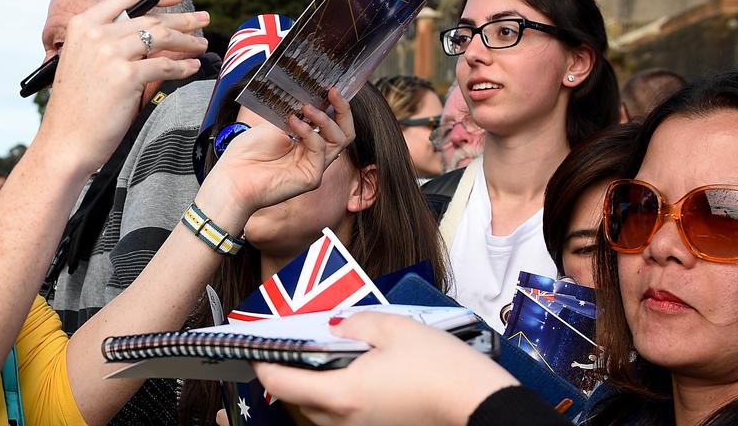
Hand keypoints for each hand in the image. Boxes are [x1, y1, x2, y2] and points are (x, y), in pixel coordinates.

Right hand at [37, 0, 208, 175]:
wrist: (65, 141)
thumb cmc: (76, 108)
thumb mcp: (84, 62)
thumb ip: (109, 43)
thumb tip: (148, 34)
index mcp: (82, 26)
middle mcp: (95, 34)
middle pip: (149, 18)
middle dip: (182, 18)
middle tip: (203, 20)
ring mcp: (110, 53)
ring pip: (161, 37)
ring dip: (187, 40)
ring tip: (202, 45)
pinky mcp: (126, 76)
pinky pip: (165, 65)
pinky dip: (184, 66)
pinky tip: (193, 67)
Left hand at [197, 88, 353, 226]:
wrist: (232, 179)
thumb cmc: (246, 155)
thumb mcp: (273, 125)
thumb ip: (295, 114)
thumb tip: (310, 97)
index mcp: (306, 142)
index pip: (333, 124)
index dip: (337, 106)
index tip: (331, 88)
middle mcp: (314, 154)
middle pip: (344, 132)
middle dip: (343, 110)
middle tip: (333, 92)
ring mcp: (315, 166)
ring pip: (339, 140)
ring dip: (324, 119)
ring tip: (305, 107)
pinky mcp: (311, 177)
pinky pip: (319, 150)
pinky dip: (308, 133)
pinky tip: (293, 122)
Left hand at [253, 312, 517, 425]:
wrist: (480, 406)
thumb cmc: (440, 367)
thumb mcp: (393, 328)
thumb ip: (354, 323)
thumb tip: (336, 327)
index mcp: (341, 394)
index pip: (280, 382)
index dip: (262, 361)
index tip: (256, 345)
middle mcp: (344, 422)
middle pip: (298, 400)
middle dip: (291, 373)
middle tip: (294, 345)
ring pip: (321, 412)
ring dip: (316, 387)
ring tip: (327, 357)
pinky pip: (345, 419)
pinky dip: (341, 398)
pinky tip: (357, 374)